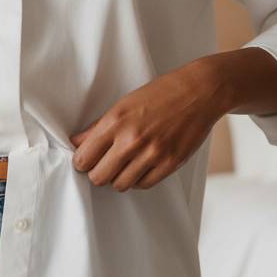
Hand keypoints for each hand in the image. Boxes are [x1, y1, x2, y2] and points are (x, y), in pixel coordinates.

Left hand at [70, 48, 276, 190]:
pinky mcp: (170, 163)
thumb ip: (99, 127)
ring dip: (119, 177)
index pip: (84, 158)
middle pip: (99, 177)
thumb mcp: (124, 104)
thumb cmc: (162, 94)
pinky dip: (138, 179)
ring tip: (125, 165)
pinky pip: (143, 185)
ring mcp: (152, 153)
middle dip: (98, 173)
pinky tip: (141, 166)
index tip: (86, 161)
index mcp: (116, 122)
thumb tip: (77, 143)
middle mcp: (132, 139)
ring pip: (120, 185)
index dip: (82, 163)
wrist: (200, 92)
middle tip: (105, 165)